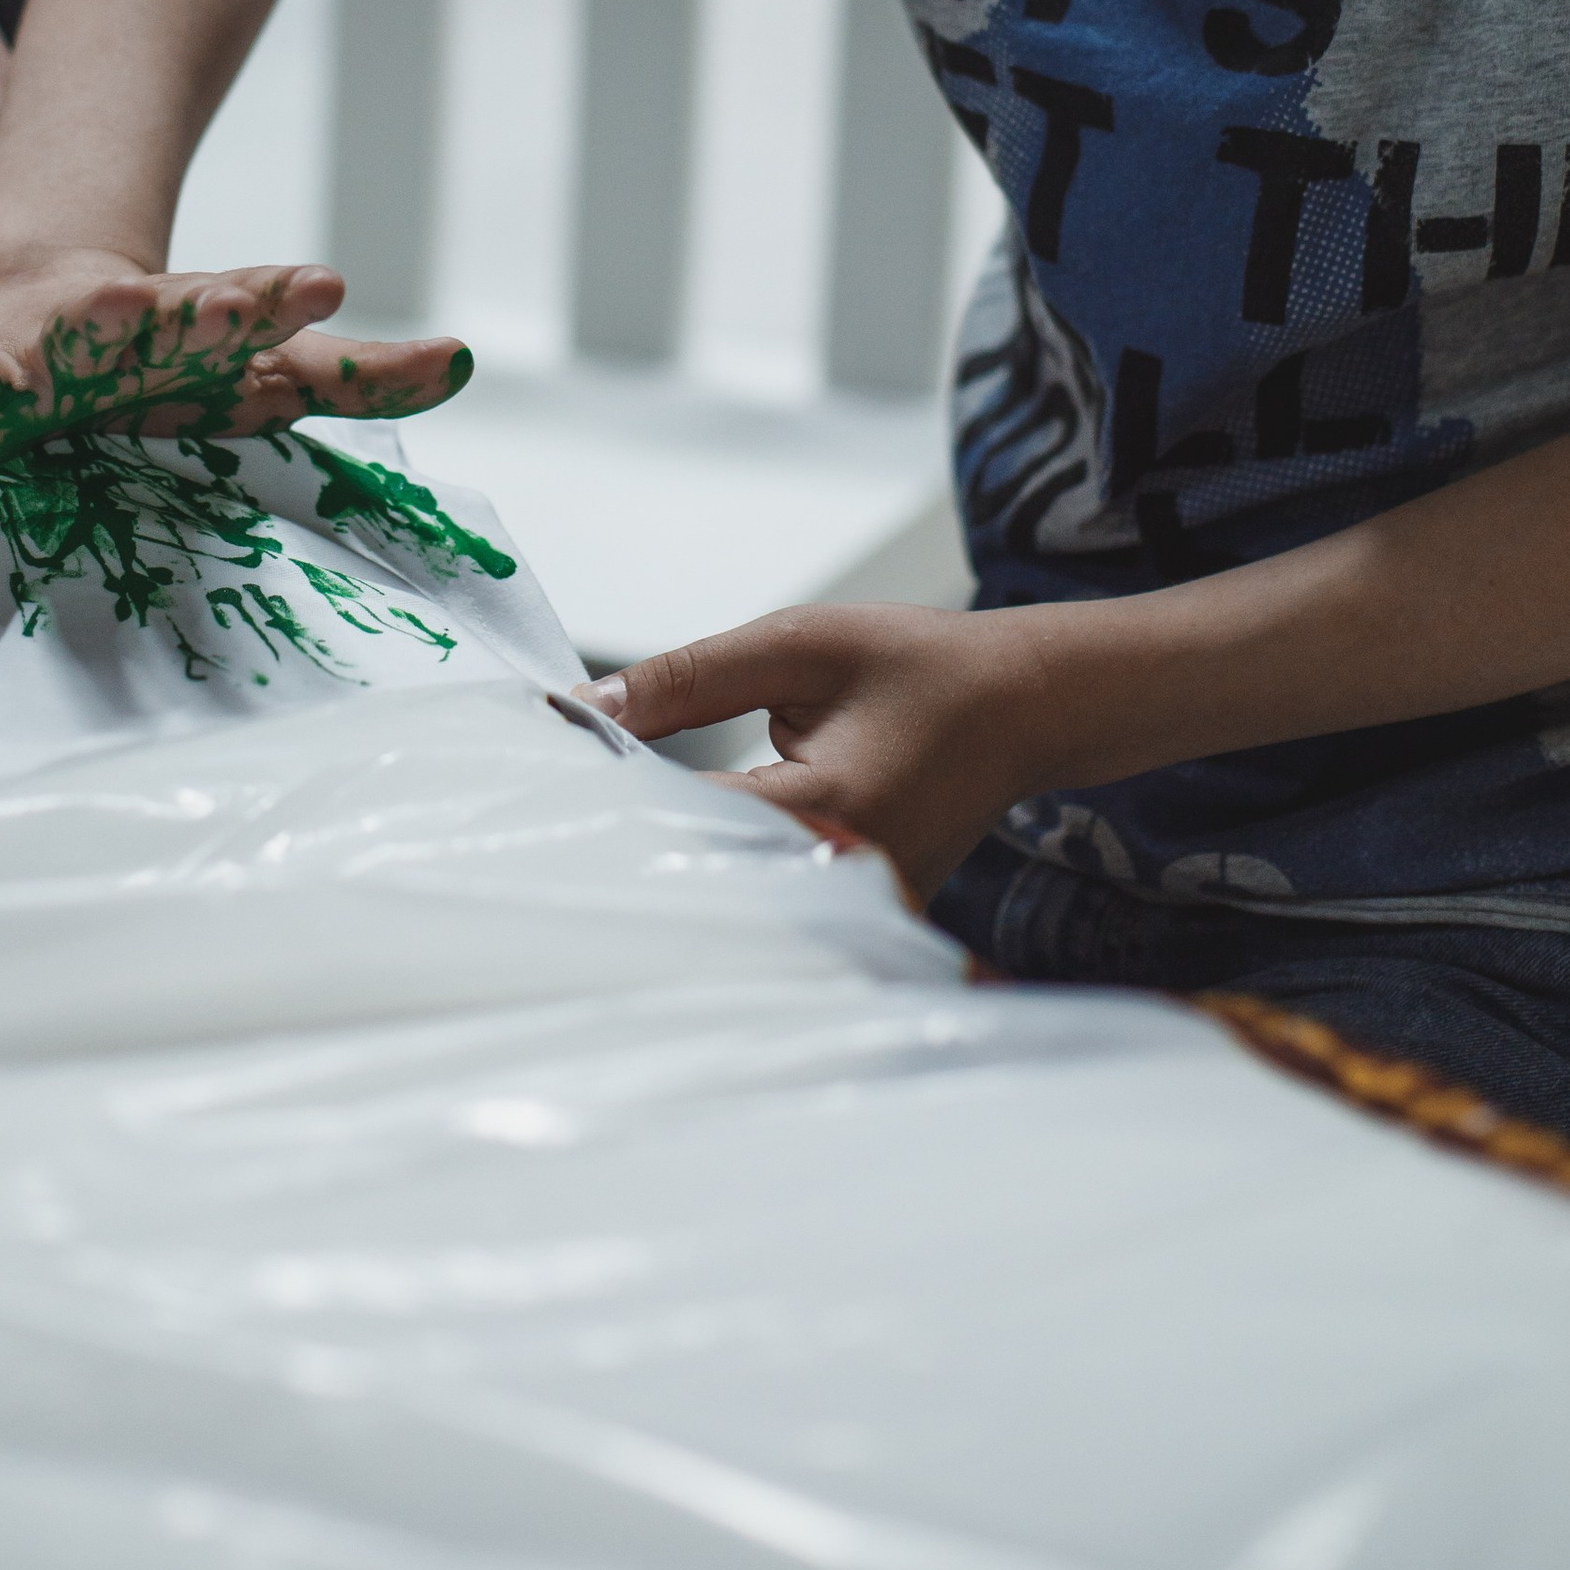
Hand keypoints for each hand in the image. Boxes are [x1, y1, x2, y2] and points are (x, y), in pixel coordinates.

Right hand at [0, 252, 470, 451]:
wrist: (38, 310)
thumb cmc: (170, 363)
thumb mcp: (267, 373)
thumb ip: (363, 374)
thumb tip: (468, 357)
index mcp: (204, 328)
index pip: (251, 310)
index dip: (281, 300)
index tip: (327, 283)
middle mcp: (134, 331)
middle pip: (177, 319)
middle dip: (210, 313)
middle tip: (243, 304)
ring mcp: (58, 348)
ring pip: (82, 337)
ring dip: (100, 324)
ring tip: (115, 308)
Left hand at [584, 601, 1068, 898]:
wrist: (1020, 709)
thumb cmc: (920, 667)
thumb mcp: (798, 645)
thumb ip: (688, 679)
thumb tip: (582, 708)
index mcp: (830, 812)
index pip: (685, 823)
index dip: (611, 794)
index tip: (549, 767)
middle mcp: (845, 883)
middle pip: (699, 880)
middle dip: (631, 836)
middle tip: (560, 807)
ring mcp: (857, 915)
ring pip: (730, 901)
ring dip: (674, 856)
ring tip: (615, 818)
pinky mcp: (859, 924)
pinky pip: (767, 904)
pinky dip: (721, 869)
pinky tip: (680, 837)